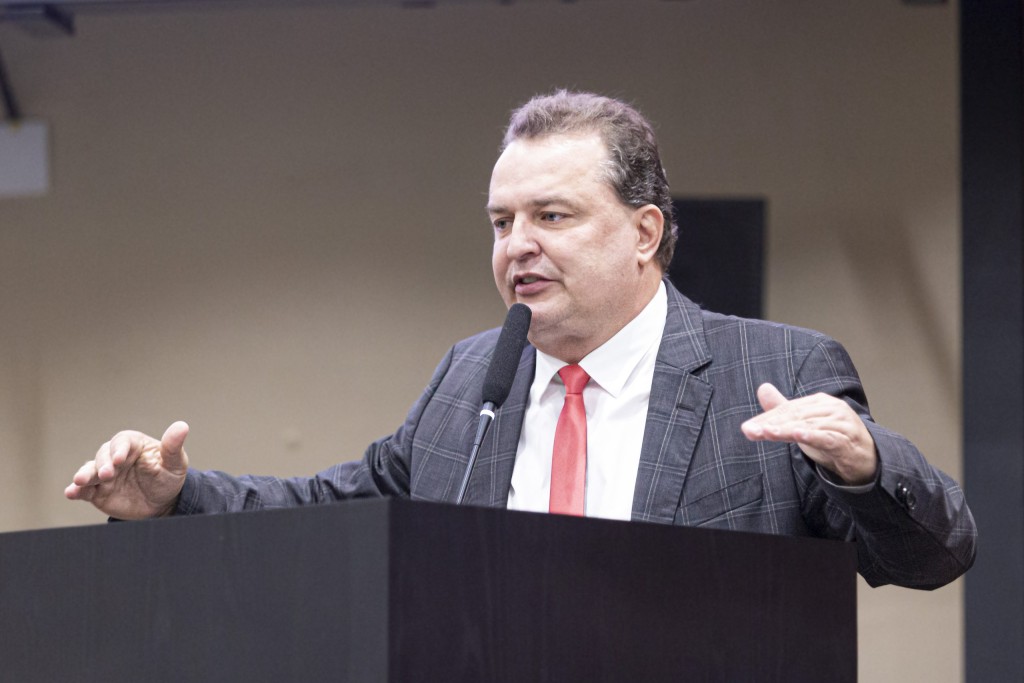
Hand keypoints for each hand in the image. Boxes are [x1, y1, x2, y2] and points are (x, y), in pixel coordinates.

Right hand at [64, 421, 190, 518]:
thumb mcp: (175, 463)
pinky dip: (76, 490)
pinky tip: (71, 492)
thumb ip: (173, 446)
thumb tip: (182, 426)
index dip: (119, 448)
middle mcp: (115, 457)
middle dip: (102, 464)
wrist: (162, 504)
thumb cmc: (168, 477)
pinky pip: (84, 490)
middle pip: (103, 455)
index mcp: (133, 445)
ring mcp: (105, 475)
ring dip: (84, 475)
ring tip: (80, 481)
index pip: (123, 441)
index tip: (120, 458)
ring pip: (90, 471)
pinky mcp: (97, 492)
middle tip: (106, 474)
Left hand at [741, 383, 877, 484]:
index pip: (788, 409)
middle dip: (771, 424)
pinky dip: (813, 436)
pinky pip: (829, 438)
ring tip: (767, 433)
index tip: (748, 429)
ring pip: (809, 426)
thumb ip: (783, 409)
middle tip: (751, 431)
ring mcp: (842, 424)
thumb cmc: (831, 437)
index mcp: (819, 402)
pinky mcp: (848, 441)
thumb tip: (762, 388)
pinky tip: (799, 435)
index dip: (767, 418)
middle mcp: (831, 409)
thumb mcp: (804, 424)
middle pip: (796, 416)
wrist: (865, 460)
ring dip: (786, 430)